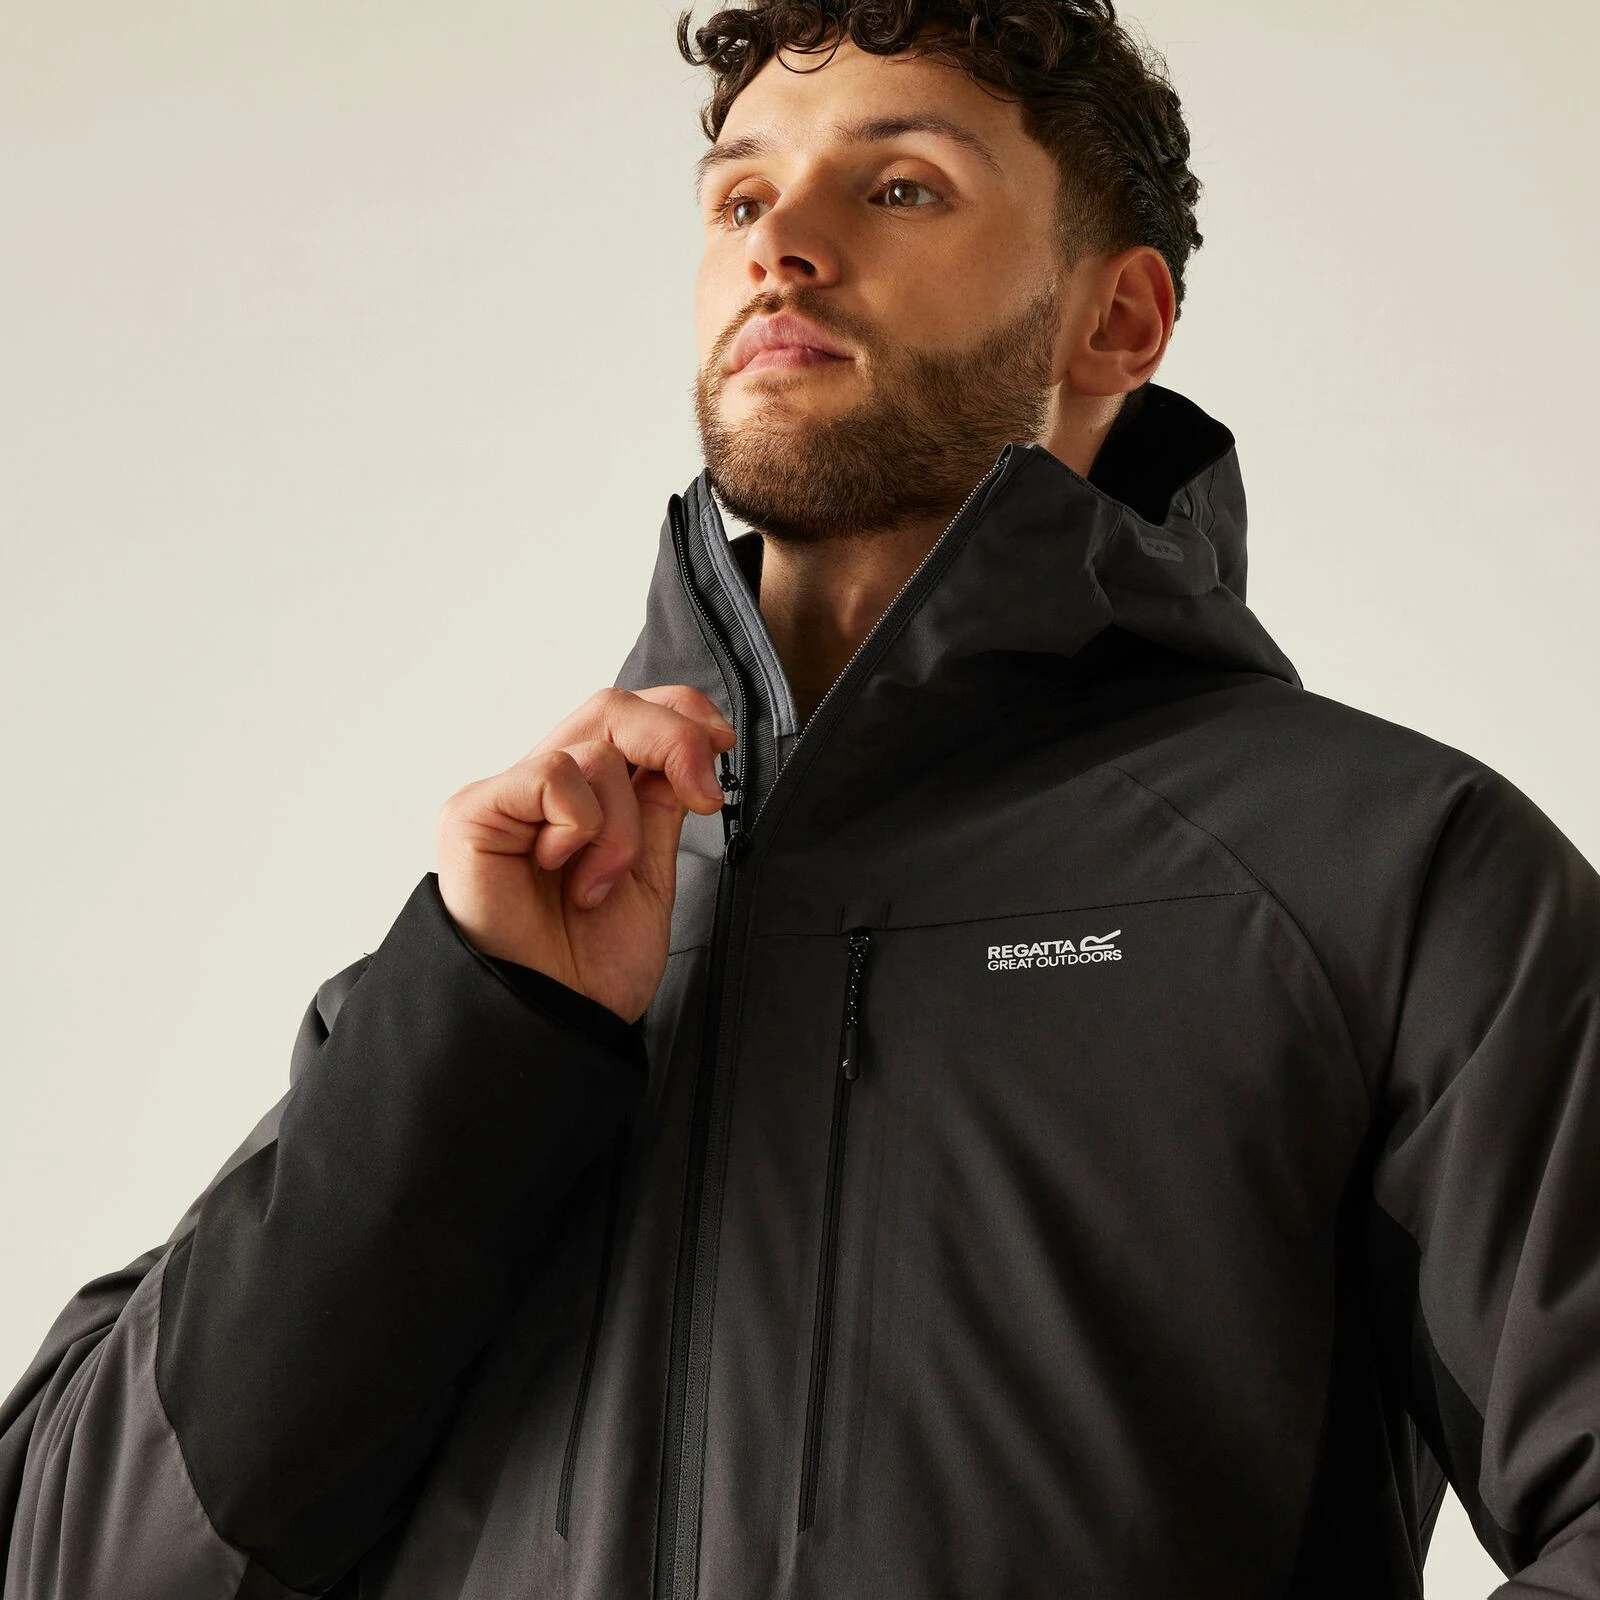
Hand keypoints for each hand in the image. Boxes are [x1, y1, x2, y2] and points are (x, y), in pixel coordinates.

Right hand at [436, 685, 736, 1023]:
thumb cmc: (590, 967)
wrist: (556, 1023)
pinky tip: (563, 873)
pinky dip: (581, 826)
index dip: (679, 711)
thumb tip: (695, 743)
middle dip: (672, 740)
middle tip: (701, 795)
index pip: (628, 714)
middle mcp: (541, 790)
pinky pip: (554, 775)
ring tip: (598, 885)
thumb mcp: (650, 870)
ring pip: (595, 752)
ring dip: (622, 826)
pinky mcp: (475, 812)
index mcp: (582, 799)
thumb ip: (661, 803)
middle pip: (611, 708)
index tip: (722, 743)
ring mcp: (507, 799)